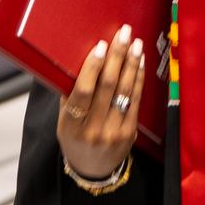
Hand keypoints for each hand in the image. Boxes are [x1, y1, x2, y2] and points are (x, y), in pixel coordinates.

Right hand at [56, 24, 144, 181]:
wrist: (93, 169)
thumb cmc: (75, 138)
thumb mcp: (64, 120)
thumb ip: (70, 95)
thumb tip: (80, 61)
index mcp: (71, 126)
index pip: (82, 92)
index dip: (93, 68)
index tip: (101, 46)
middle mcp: (93, 130)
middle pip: (108, 87)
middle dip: (117, 56)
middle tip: (123, 34)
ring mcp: (114, 132)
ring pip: (125, 92)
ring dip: (131, 64)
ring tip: (135, 43)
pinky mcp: (130, 132)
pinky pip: (135, 100)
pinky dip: (138, 78)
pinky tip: (140, 62)